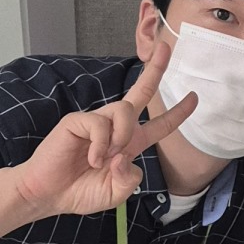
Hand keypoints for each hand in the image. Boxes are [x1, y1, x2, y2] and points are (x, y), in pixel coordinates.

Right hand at [11, 43, 197, 221]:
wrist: (48, 194)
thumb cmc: (80, 192)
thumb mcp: (116, 193)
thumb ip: (129, 180)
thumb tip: (125, 158)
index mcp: (129, 144)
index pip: (158, 125)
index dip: (178, 113)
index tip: (195, 98)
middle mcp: (115, 127)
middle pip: (140, 92)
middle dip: (155, 70)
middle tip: (166, 48)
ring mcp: (96, 121)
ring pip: (124, 110)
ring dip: (121, 137)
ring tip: (104, 160)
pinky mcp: (77, 121)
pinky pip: (100, 124)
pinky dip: (100, 146)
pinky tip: (91, 159)